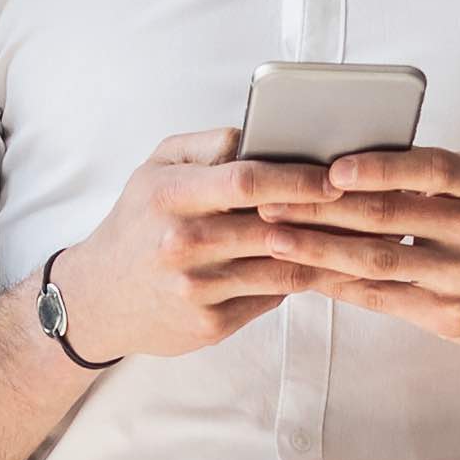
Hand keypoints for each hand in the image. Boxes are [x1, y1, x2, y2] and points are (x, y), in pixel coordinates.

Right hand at [41, 130, 336, 359]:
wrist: (98, 299)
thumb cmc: (138, 223)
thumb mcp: (156, 169)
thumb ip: (207, 146)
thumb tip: (263, 134)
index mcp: (170, 196)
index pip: (245, 181)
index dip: (297, 179)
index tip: (333, 178)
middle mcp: (181, 244)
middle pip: (271, 228)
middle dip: (322, 218)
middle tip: (361, 208)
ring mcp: (196, 289)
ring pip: (281, 268)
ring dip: (322, 253)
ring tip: (351, 237)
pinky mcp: (209, 325)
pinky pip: (270, 298)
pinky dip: (297, 281)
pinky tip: (320, 267)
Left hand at [248, 146, 459, 357]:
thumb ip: (418, 176)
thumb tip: (332, 161)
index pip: (428, 168)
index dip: (380, 168)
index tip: (331, 168)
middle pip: (390, 215)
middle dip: (323, 208)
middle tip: (271, 201)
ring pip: (380, 260)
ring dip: (319, 249)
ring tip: (275, 239)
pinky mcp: (450, 316)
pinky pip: (383, 297)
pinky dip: (340, 284)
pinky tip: (305, 274)